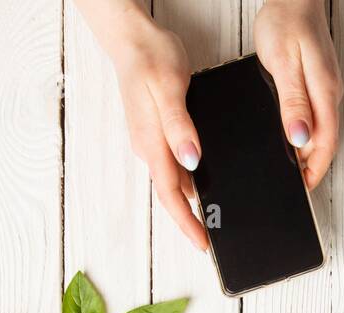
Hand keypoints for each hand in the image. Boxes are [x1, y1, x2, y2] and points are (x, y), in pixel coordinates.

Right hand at [76, 1, 207, 249]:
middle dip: (189, 220)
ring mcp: (150, 141)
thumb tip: (191, 161)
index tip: (202, 244)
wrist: (132, 39)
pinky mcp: (155, 132)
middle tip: (210, 239)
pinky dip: (188, 180)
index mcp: (152, 142)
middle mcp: (148, 147)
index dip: (186, 222)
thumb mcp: (170, 88)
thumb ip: (180, 127)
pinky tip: (203, 181)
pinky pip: (172, 164)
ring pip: (172, 180)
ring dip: (189, 202)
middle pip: (171, 194)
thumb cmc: (150, 58)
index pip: (170, 194)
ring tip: (212, 218)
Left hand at [254, 0, 342, 188]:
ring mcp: (324, 88)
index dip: (315, 171)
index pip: (326, 143)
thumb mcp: (284, 63)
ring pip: (318, 130)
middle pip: (323, 141)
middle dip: (309, 167)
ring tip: (286, 168)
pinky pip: (312, 116)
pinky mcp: (316, 83)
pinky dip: (301, 133)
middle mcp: (329, 93)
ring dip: (304, 151)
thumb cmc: (286, 22)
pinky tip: (287, 137)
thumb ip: (292, 102)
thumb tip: (300, 137)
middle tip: (290, 185)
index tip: (302, 189)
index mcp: (324, 92)